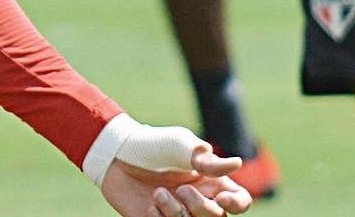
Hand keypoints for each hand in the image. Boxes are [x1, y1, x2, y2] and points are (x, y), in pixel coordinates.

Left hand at [99, 124, 250, 216]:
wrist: (115, 155)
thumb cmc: (151, 145)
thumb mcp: (179, 146)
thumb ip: (206, 159)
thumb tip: (237, 163)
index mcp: (210, 180)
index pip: (239, 201)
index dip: (238, 205)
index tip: (222, 199)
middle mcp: (198, 200)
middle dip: (201, 207)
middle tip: (181, 189)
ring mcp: (178, 213)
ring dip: (177, 214)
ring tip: (158, 194)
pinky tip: (149, 206)